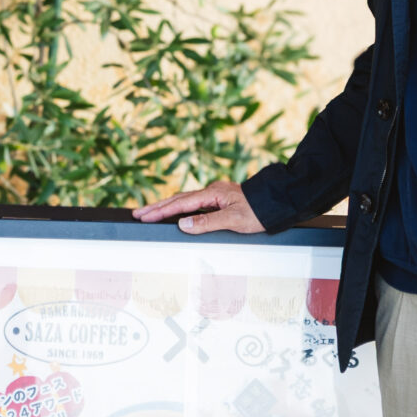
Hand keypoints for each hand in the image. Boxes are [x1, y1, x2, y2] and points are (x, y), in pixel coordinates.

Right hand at [132, 180, 264, 234]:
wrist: (279, 202)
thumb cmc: (259, 211)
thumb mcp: (233, 220)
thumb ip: (207, 223)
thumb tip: (182, 224)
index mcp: (212, 193)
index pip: (179, 204)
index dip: (160, 211)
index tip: (143, 216)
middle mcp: (211, 191)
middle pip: (178, 199)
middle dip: (157, 207)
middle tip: (137, 214)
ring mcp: (216, 194)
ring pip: (185, 200)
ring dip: (167, 207)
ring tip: (150, 213)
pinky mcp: (220, 199)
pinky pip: (194, 203)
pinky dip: (180, 208)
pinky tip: (176, 213)